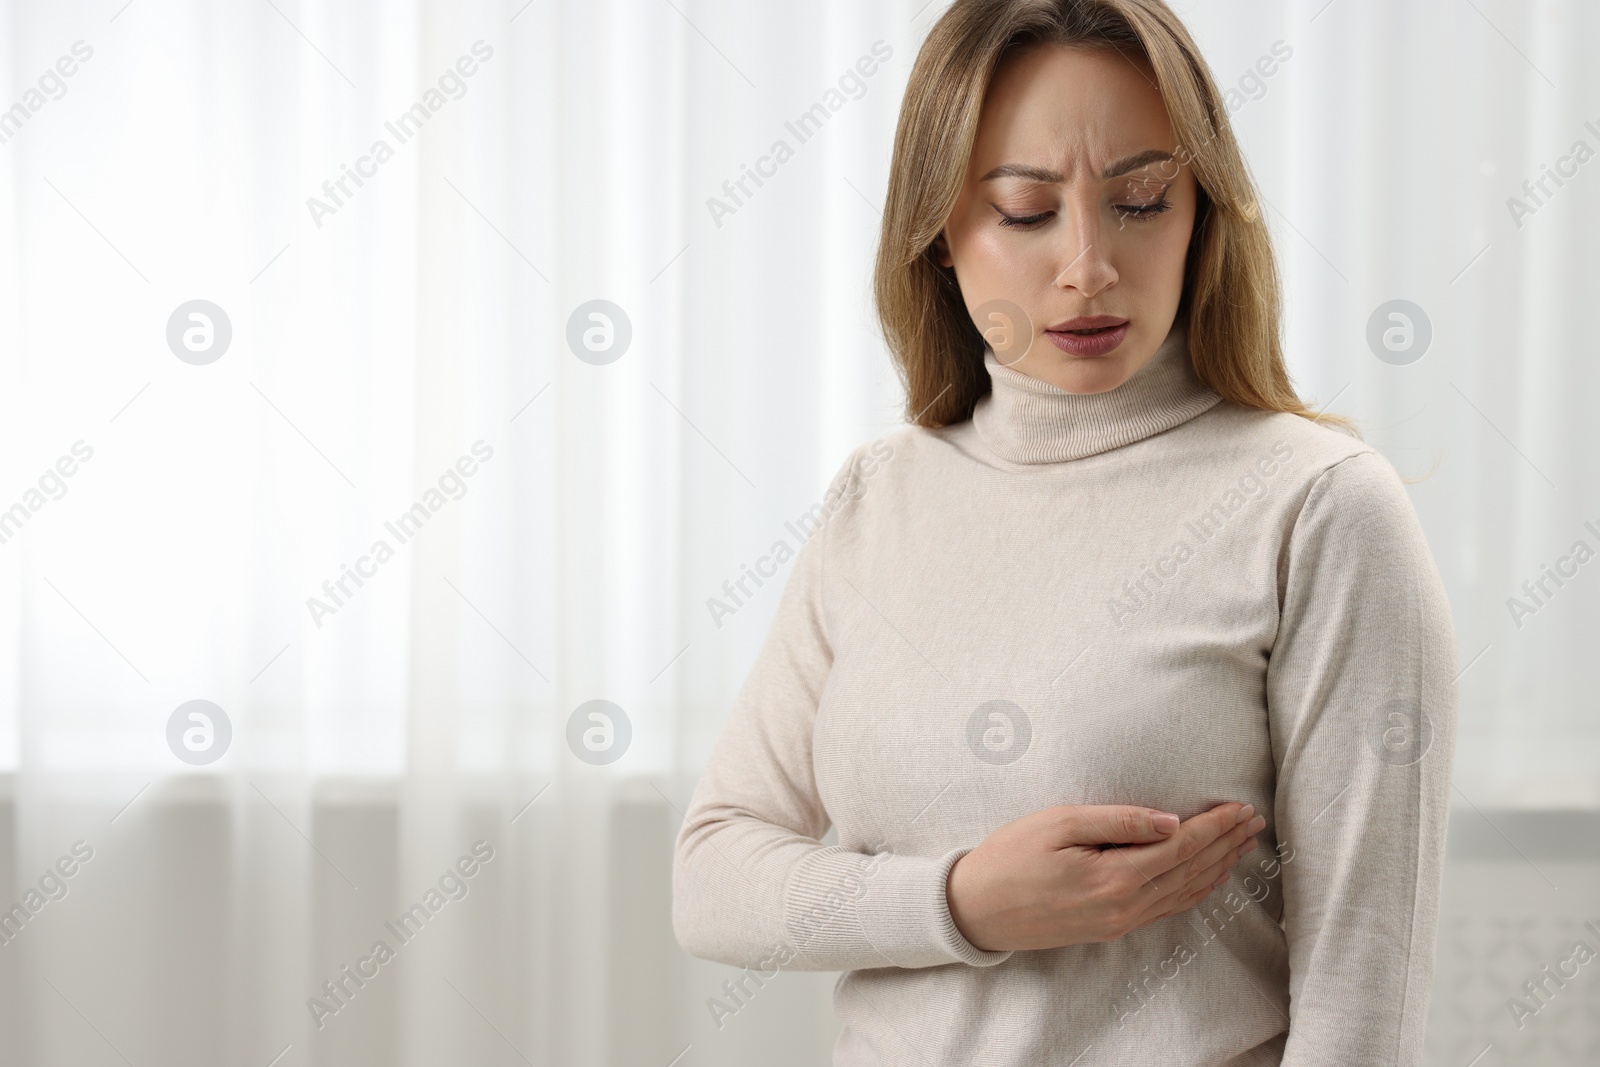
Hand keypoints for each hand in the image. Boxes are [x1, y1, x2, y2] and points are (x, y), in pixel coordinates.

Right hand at [945, 802, 1264, 951]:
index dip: (1215, 827)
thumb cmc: (1010, 857)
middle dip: (1227, 845)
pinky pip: (1167, 908)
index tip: (1240, 807)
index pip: (1181, 847)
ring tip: (1242, 845)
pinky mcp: (1110, 927)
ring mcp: (1119, 922)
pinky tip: (1206, 877)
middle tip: (1255, 821)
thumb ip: (1117, 820)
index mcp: (1114, 878)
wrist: (976, 909)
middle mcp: (1124, 906)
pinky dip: (1195, 890)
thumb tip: (1170, 821)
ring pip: (1184, 894)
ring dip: (1218, 868)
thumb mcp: (1058, 823)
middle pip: (1191, 872)